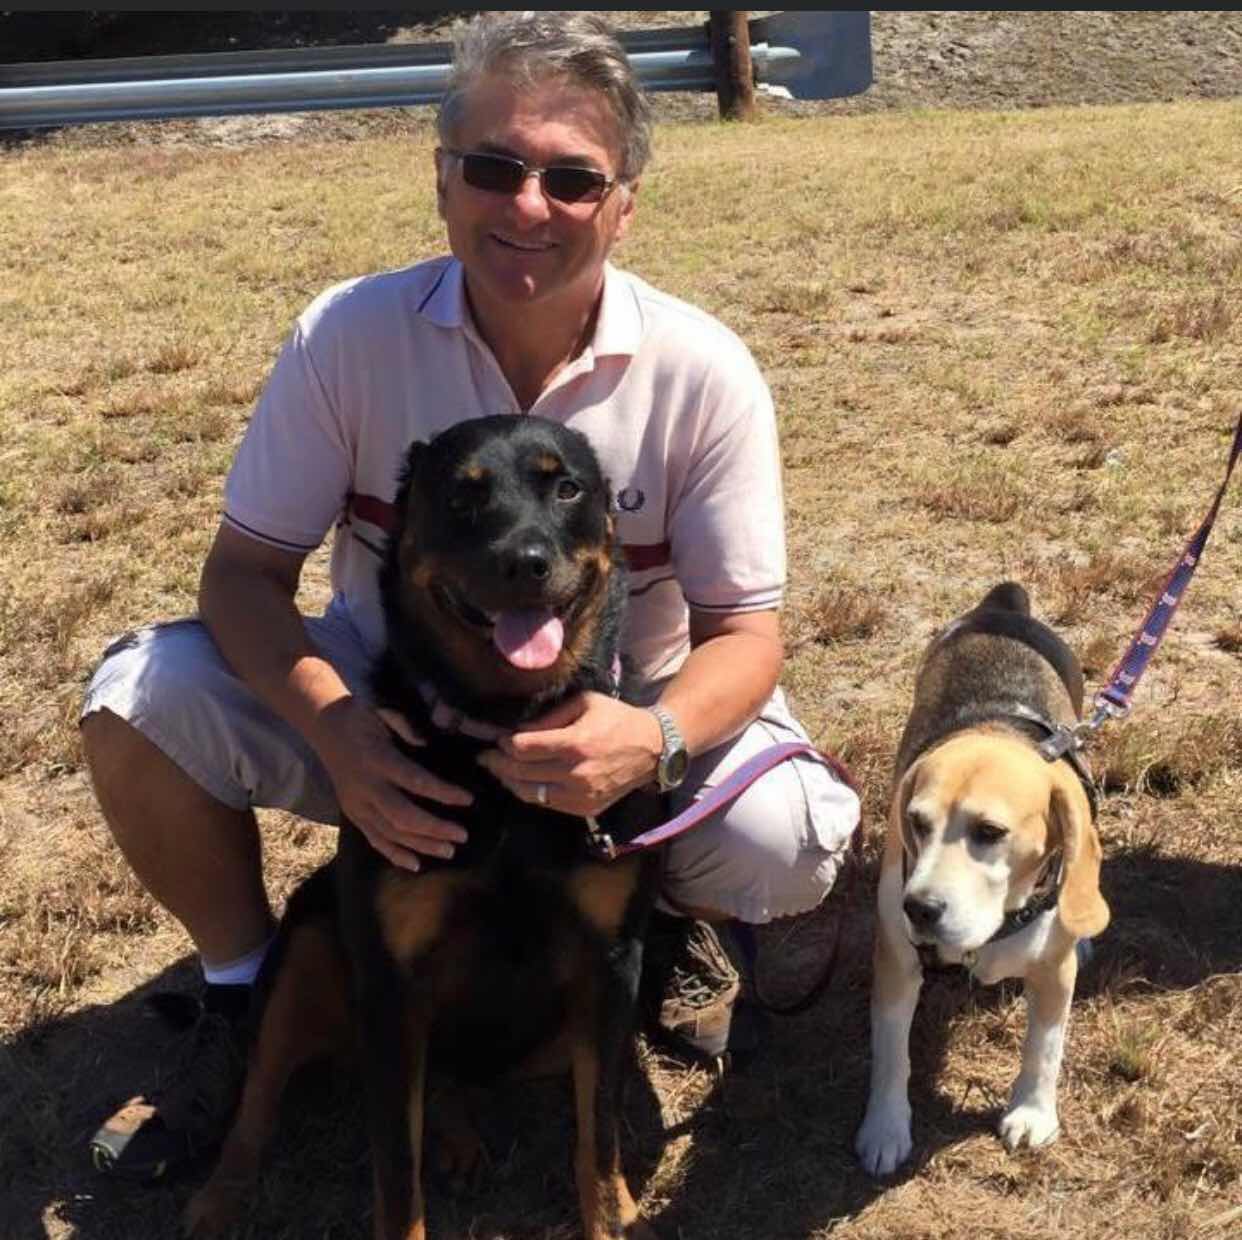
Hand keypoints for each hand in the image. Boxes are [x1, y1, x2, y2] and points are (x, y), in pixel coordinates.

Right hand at [310, 696, 471, 871]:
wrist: (324, 726)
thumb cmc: (362, 716)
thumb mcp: (385, 711)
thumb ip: (408, 728)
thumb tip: (432, 745)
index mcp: (377, 759)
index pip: (414, 780)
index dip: (442, 792)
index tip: (468, 799)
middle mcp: (365, 786)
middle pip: (402, 816)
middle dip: (434, 829)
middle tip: (462, 835)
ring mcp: (356, 803)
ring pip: (389, 833)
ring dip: (420, 845)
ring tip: (449, 851)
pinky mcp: (352, 813)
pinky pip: (373, 839)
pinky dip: (393, 854)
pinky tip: (415, 864)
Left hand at [476, 692, 662, 817]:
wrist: (653, 749)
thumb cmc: (617, 719)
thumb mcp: (584, 703)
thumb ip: (549, 717)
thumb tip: (518, 731)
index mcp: (576, 743)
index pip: (524, 748)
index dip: (504, 744)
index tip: (497, 738)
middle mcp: (576, 773)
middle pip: (521, 772)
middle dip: (497, 763)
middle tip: (484, 756)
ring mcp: (580, 796)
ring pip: (529, 793)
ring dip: (508, 781)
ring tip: (497, 770)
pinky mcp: (585, 809)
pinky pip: (546, 804)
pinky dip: (529, 792)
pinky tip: (521, 781)